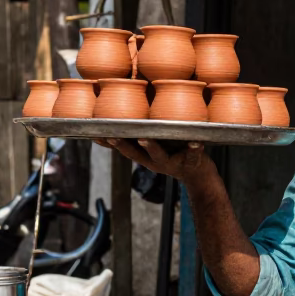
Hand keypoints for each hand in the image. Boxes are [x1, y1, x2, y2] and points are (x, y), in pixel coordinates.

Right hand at [95, 138, 216, 185]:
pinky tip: (194, 143)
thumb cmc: (173, 154)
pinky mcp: (191, 161)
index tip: (95, 135)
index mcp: (145, 156)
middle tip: (113, 137)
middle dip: (123, 146)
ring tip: (145, 139)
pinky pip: (192, 155)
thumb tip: (123, 120)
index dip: (109, 143)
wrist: (199, 175)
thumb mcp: (153, 150)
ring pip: (160, 156)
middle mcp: (155, 161)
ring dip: (152, 148)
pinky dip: (193, 149)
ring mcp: (172, 162)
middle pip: (136, 154)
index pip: (123, 148)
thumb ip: (139, 138)